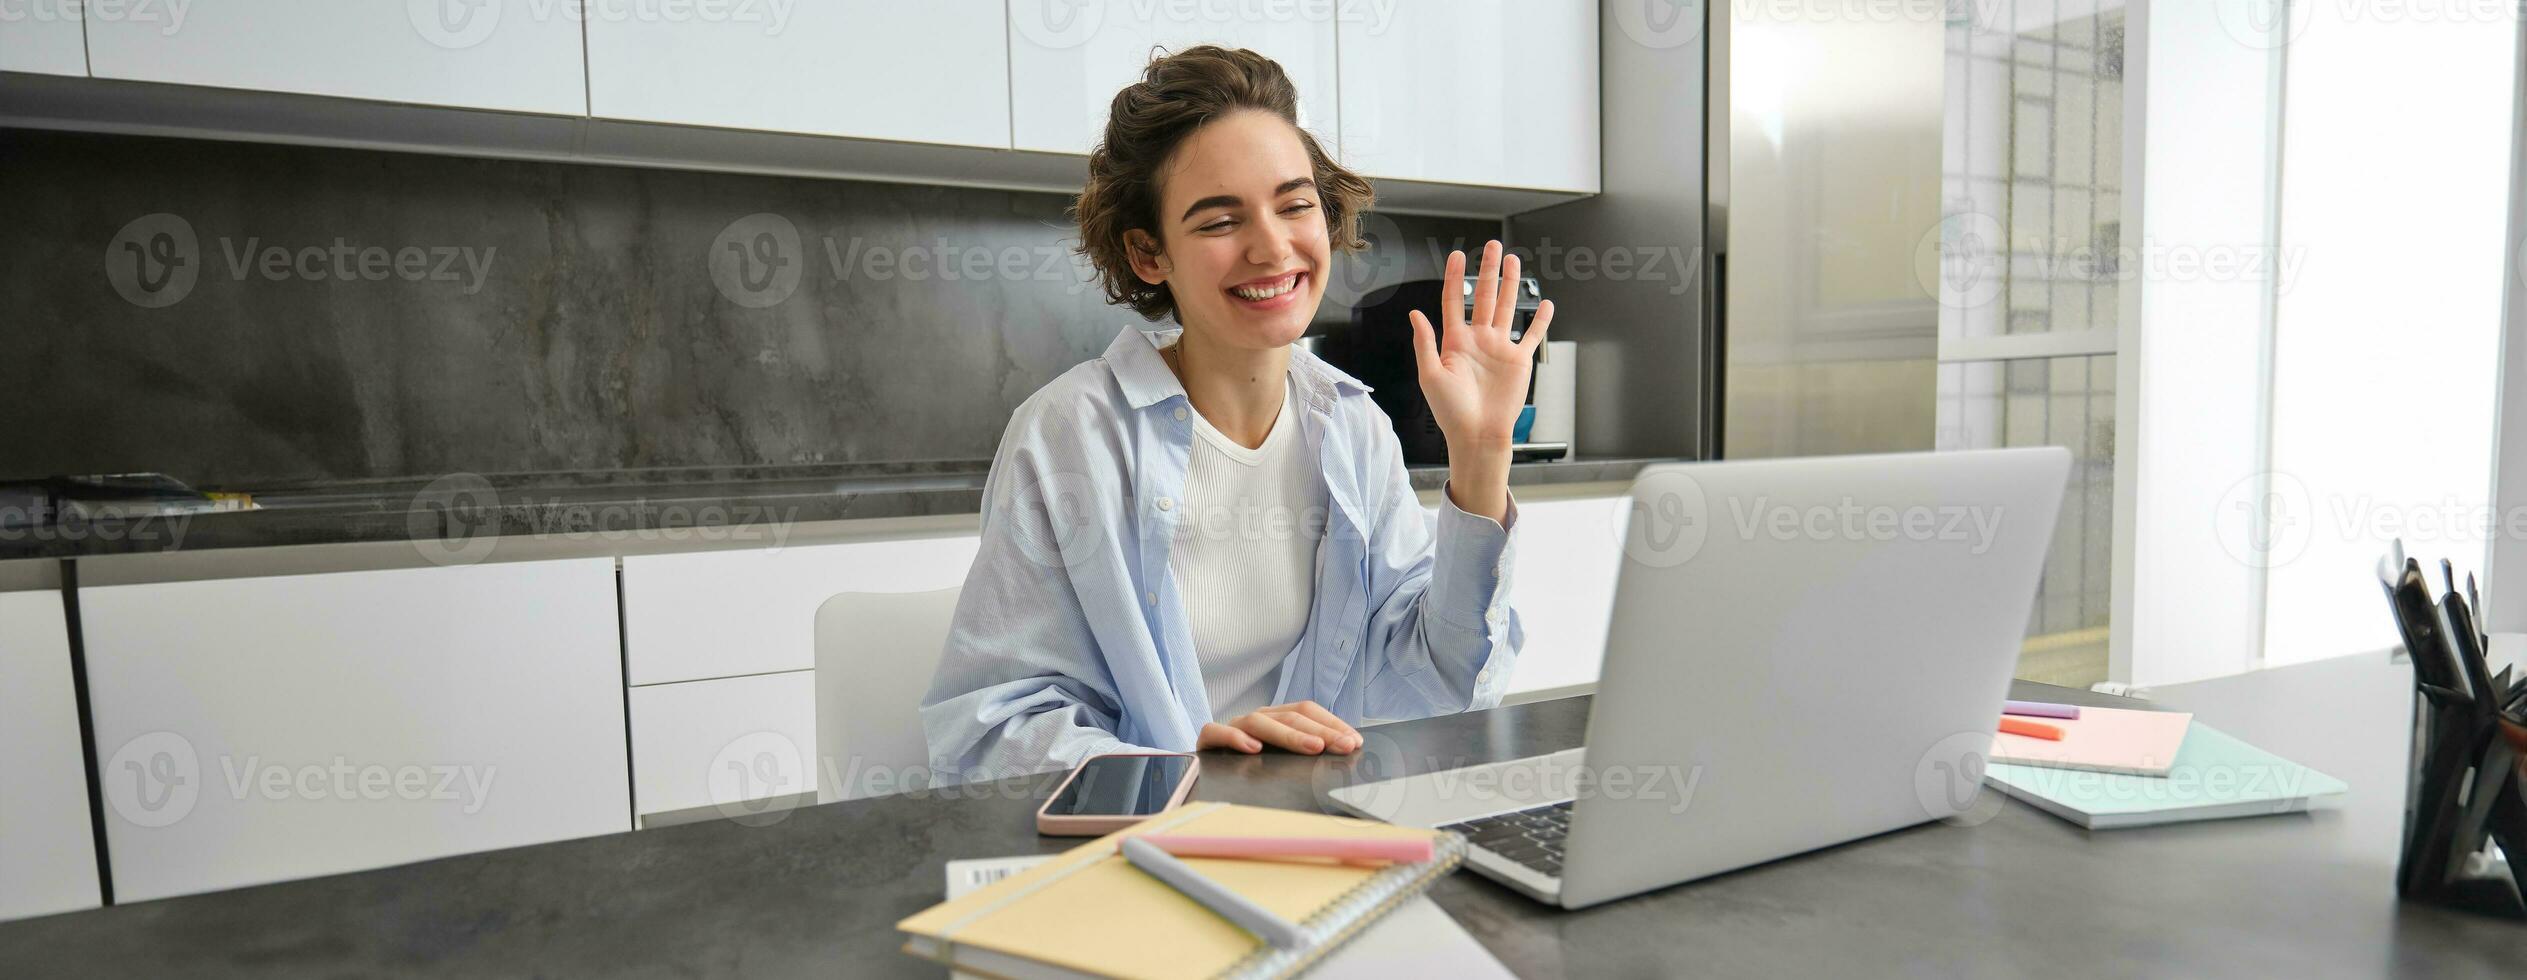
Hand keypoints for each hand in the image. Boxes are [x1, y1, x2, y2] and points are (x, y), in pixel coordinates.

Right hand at [1196, 700, 1361, 754]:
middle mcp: (1258, 718)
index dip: (1332, 723)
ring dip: (1289, 734)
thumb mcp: (1285, 762)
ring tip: (1312, 747)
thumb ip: (1308, 755)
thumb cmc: (1254, 769)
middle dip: (1321, 731)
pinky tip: (1253, 748)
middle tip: (1343, 746)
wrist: (1207, 774)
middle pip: (1291, 716)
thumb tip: (1346, 754)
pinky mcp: (1209, 740)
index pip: (1307, 711)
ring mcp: (1234, 727)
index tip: (1355, 741)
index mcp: (1277, 718)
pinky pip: (1216, 732)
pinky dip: (1235, 737)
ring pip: (1259, 721)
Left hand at [1407, 241, 1553, 452]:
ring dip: (1511, 285)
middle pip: (1484, 297)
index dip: (1456, 277)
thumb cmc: (1451, 412)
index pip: (1455, 300)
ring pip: (1507, 308)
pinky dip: (1540, 320)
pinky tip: (1545, 304)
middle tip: (1492, 247)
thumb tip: (1415, 314)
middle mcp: (1478, 340)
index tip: (1458, 256)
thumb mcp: (1430, 375)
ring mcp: (1500, 349)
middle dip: (1488, 271)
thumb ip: (1425, 342)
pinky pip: (1532, 335)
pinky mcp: (1518, 361)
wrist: (1477, 434)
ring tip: (1514, 262)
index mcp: (1455, 342)